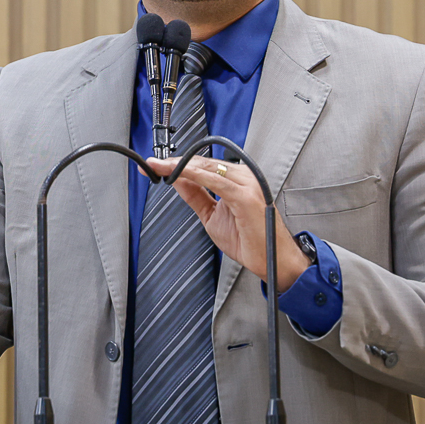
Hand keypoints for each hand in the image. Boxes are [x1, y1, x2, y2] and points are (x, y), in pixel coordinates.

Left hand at [145, 155, 310, 291]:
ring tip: (159, 167)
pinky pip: (215, 181)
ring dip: (180, 166)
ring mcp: (246, 184)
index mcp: (237, 180)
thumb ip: (195, 196)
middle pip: (203, 163)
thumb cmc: (250, 240)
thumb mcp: (212, 216)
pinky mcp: (246, 196)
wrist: (272, 260)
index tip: (156, 166)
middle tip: (151, 164)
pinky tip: (178, 174)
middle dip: (174, 163)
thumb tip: (176, 180)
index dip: (178, 164)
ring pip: (207, 168)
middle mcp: (243, 177)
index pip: (203, 166)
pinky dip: (195, 176)